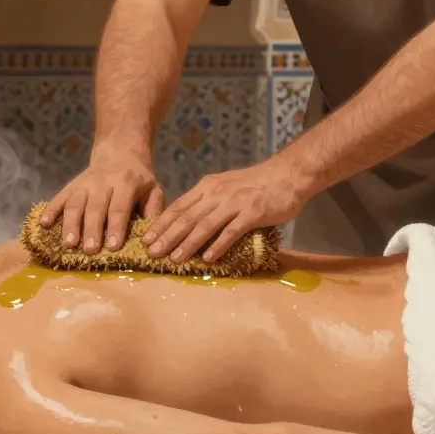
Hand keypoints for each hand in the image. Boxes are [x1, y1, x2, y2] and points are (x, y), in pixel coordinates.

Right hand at [39, 149, 164, 254]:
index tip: (114, 247)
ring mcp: (83, 184)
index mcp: (125, 183)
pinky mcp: (70, 186)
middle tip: (91, 250)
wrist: (119, 152)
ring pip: (75, 204)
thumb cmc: (139, 179)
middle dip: (92, 230)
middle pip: (95, 208)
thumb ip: (153, 211)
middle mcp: (102, 183)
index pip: (119, 207)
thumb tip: (151, 237)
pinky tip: (44, 225)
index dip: (116, 227)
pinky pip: (58, 198)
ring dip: (71, 224)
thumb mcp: (153, 189)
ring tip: (69, 244)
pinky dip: (50, 210)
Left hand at [142, 160, 309, 262]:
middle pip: (187, 217)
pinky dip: (218, 245)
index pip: (178, 207)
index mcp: (208, 187)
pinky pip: (232, 231)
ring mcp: (235, 203)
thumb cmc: (256, 184)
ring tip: (174, 259)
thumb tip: (188, 221)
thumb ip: (208, 201)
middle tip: (151, 253)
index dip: (161, 224)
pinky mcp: (252, 213)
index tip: (146, 239)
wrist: (288, 174)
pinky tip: (208, 258)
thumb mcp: (226, 186)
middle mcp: (217, 194)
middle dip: (167, 237)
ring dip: (188, 244)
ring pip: (205, 225)